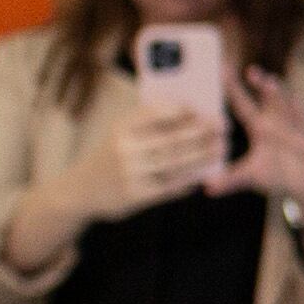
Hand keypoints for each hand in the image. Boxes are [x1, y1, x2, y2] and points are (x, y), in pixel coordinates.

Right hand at [7, 101, 214, 273]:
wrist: (78, 191)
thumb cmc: (110, 155)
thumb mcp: (118, 134)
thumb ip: (147, 123)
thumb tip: (190, 110)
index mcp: (120, 128)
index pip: (156, 112)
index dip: (183, 110)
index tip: (204, 107)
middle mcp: (125, 149)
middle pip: (172, 138)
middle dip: (202, 131)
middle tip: (224, 125)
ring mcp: (131, 173)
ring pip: (176, 162)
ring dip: (203, 154)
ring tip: (222, 148)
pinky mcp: (137, 195)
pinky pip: (171, 185)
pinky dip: (191, 178)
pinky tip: (206, 172)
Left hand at [210, 63, 303, 226]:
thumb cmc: (277, 175)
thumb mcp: (250, 177)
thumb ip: (230, 180)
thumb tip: (206, 188)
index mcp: (259, 127)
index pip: (242, 103)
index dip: (232, 87)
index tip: (222, 68)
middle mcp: (276, 122)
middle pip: (266, 98)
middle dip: (259, 83)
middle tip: (249, 70)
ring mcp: (295, 128)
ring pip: (286, 106)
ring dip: (278, 94)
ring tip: (268, 82)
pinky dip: (301, 111)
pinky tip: (297, 99)